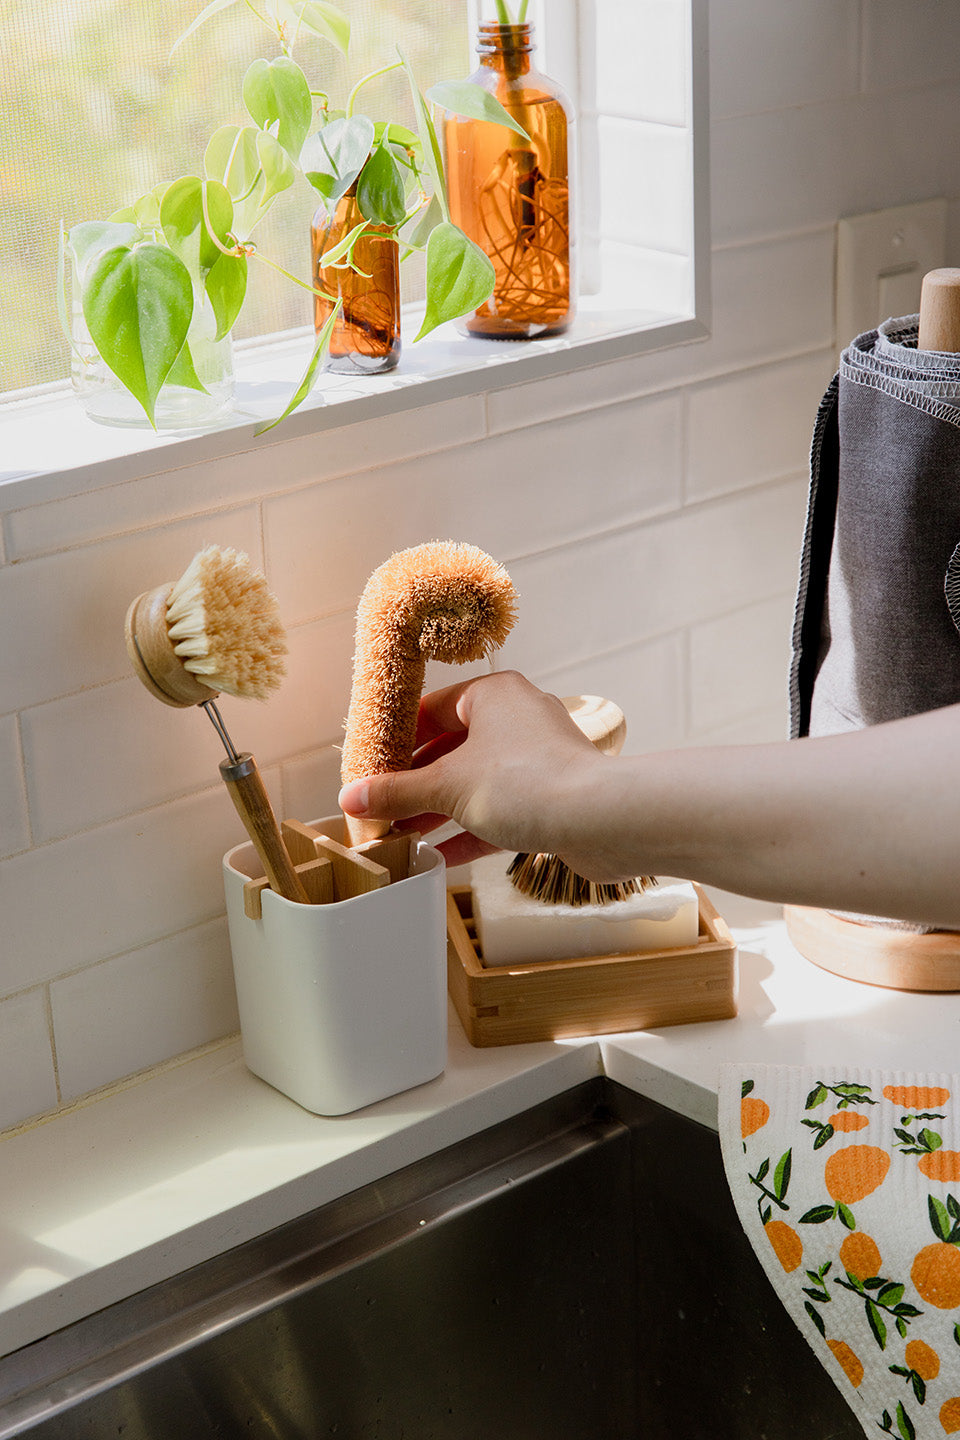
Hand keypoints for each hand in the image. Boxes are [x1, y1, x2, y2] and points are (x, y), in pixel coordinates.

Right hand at [338, 670, 606, 868]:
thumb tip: (351, 798)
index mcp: (494, 695)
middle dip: (415, 783)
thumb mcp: (446, 787)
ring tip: (399, 835)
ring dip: (438, 810)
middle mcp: (518, 719)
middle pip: (452, 749)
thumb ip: (396, 793)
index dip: (398, 739)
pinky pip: (499, 811)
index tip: (369, 765)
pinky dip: (468, 831)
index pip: (432, 709)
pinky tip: (437, 856)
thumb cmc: (530, 784)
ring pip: (475, 783)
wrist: (602, 821)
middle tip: (379, 806)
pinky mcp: (552, 797)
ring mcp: (537, 760)